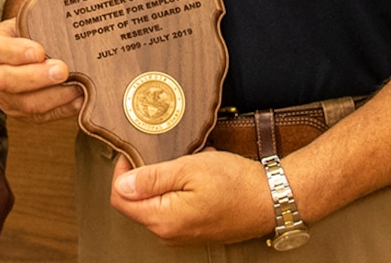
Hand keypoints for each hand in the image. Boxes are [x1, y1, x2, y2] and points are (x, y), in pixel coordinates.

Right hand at [0, 16, 83, 120]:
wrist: (33, 48)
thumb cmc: (34, 33)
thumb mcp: (31, 21)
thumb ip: (41, 21)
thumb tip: (67, 14)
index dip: (17, 52)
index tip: (40, 50)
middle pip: (7, 80)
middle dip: (37, 77)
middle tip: (62, 69)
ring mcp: (6, 97)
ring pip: (24, 103)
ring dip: (53, 96)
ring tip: (76, 87)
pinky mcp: (22, 114)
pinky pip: (40, 117)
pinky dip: (61, 109)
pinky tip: (78, 99)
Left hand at [110, 150, 273, 245]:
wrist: (270, 199)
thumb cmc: (235, 184)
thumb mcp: (188, 169)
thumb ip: (151, 179)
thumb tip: (122, 184)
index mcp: (163, 219)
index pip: (120, 200)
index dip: (121, 173)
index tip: (132, 154)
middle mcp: (170, 233)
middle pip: (136, 202)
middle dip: (144, 176)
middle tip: (163, 156)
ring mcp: (183, 234)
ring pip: (155, 203)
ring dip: (163, 181)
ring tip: (185, 166)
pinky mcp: (194, 230)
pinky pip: (172, 208)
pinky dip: (177, 190)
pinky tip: (195, 177)